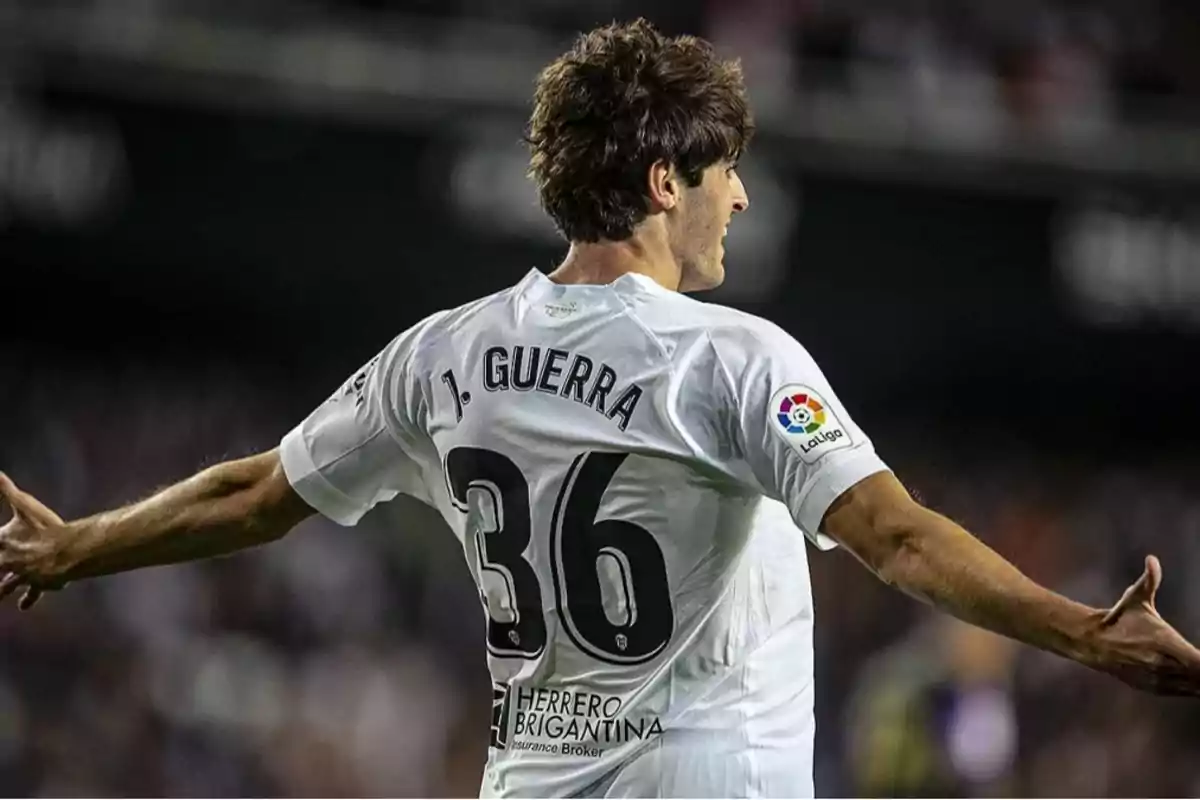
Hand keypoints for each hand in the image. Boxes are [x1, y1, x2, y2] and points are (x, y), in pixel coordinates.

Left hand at [0, 473, 71, 610]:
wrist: (67, 553)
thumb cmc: (48, 528)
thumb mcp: (25, 505)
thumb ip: (6, 490)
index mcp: (3, 541)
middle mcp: (8, 560)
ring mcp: (22, 574)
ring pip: (5, 586)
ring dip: (1, 590)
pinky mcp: (37, 584)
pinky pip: (31, 593)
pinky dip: (28, 598)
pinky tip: (23, 606)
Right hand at [1091, 555, 1199, 695]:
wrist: (1091, 642)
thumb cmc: (1117, 618)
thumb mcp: (1135, 598)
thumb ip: (1150, 580)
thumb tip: (1152, 559)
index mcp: (1164, 643)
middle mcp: (1163, 665)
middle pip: (1199, 677)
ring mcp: (1157, 679)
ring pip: (1192, 688)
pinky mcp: (1153, 688)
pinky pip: (1181, 692)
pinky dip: (1192, 688)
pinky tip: (1196, 681)